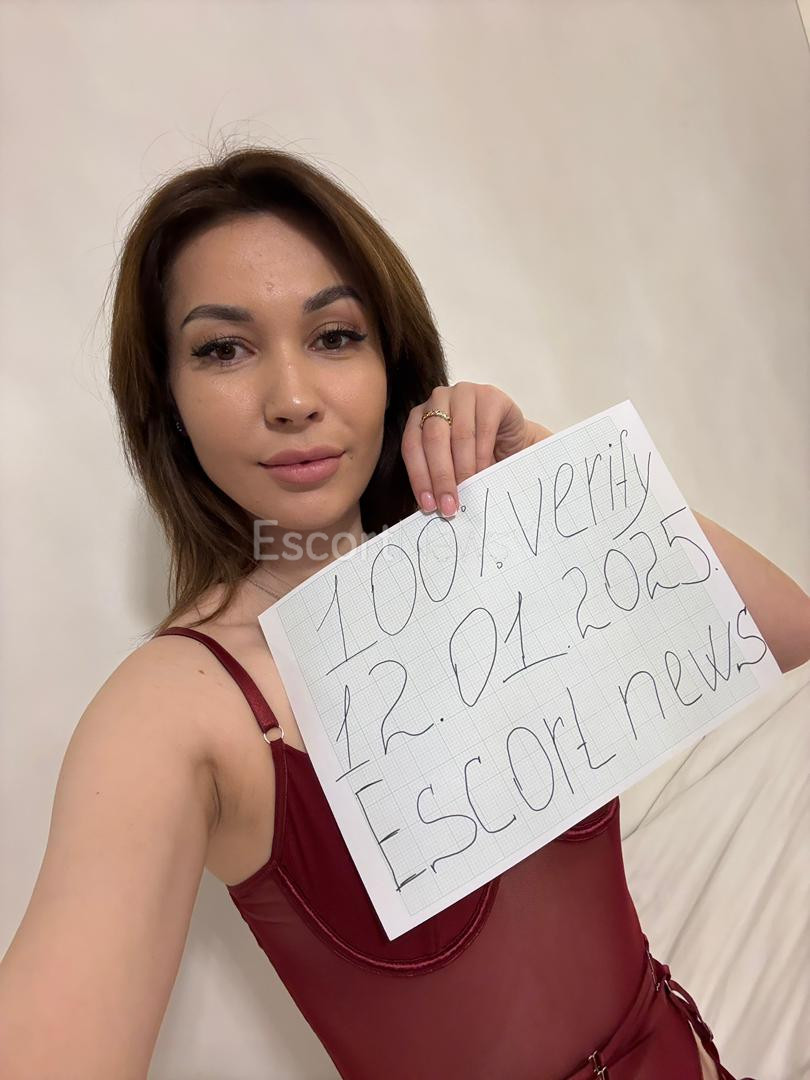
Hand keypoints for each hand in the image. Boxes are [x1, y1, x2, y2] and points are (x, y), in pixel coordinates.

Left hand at [401, 382, 550, 516]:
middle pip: (433, 440)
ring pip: (459, 435)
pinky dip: (483, 456)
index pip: (412, 446)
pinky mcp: (490, 396)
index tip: (428, 505)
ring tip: (468, 492)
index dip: (419, 477)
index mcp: (420, 415)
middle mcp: (438, 399)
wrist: (509, 439)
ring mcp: (464, 393)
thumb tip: (428, 508)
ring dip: (463, 469)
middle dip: (441, 477)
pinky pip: (484, 429)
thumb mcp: (450, 465)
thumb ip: (436, 479)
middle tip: (449, 506)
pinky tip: (484, 474)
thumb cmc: (475, 454)